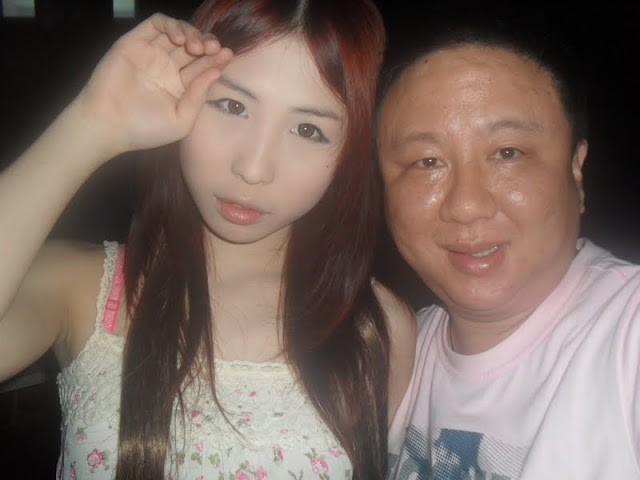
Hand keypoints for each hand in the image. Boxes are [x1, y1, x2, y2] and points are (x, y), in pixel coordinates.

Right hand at [75, 13, 232, 160]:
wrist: (108, 125)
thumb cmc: (145, 130)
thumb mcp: (181, 120)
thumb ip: (198, 97)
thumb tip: (216, 72)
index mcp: (180, 87)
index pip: (203, 67)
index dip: (216, 60)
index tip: (226, 56)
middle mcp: (167, 68)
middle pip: (194, 47)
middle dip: (208, 44)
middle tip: (214, 49)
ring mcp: (152, 54)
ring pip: (178, 32)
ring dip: (192, 33)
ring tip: (197, 47)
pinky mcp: (135, 42)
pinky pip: (157, 24)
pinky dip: (171, 25)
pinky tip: (179, 39)